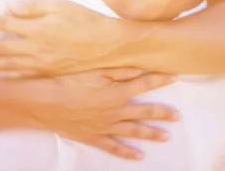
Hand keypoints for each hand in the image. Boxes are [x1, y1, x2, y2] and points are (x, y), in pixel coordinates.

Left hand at [0, 0, 136, 76]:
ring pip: (8, 65)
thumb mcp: (61, 5)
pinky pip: (23, 75)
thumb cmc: (86, 21)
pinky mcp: (49, 72)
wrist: (107, 45)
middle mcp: (35, 47)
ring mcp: (41, 63)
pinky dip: (7, 76)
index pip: (3, 23)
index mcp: (37, 28)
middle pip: (0, 49)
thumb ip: (34, 6)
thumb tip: (9, 6)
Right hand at [22, 67, 178, 159]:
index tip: (175, 77)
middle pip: (145, 112)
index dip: (160, 80)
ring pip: (134, 132)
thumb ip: (120, 71)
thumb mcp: (96, 71)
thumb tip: (140, 69)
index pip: (145, 84)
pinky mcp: (94, 138)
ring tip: (166, 136)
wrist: (46, 103)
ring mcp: (106, 127)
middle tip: (178, 116)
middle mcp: (115, 111)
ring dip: (151, 134)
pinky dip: (127, 153)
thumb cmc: (69, 83)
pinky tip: (139, 156)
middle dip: (163, 113)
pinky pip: (114, 148)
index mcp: (117, 92)